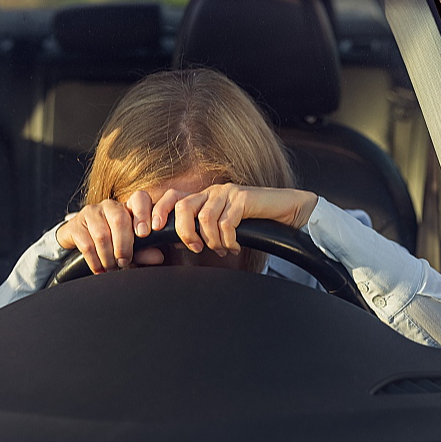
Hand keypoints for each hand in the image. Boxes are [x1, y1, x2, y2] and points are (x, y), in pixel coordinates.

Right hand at [54, 191, 158, 273]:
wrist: (80, 245)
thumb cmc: (113, 245)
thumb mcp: (131, 249)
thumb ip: (145, 251)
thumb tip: (159, 257)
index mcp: (128, 207)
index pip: (140, 199)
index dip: (143, 214)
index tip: (145, 234)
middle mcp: (110, 205)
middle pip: (119, 219)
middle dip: (124, 245)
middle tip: (125, 261)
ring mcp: (91, 212)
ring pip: (102, 234)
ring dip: (108, 257)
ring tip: (112, 268)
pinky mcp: (75, 225)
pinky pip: (87, 244)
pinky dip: (95, 261)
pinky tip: (100, 269)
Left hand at [142, 184, 318, 256]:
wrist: (287, 212)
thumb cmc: (256, 223)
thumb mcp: (225, 228)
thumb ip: (205, 232)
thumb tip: (183, 246)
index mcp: (204, 198)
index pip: (173, 199)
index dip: (159, 213)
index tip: (153, 231)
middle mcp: (213, 192)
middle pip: (183, 207)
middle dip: (185, 232)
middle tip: (196, 248)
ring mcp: (227, 193)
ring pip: (204, 218)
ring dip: (212, 240)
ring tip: (222, 249)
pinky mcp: (243, 197)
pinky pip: (226, 223)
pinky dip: (228, 240)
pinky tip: (236, 246)